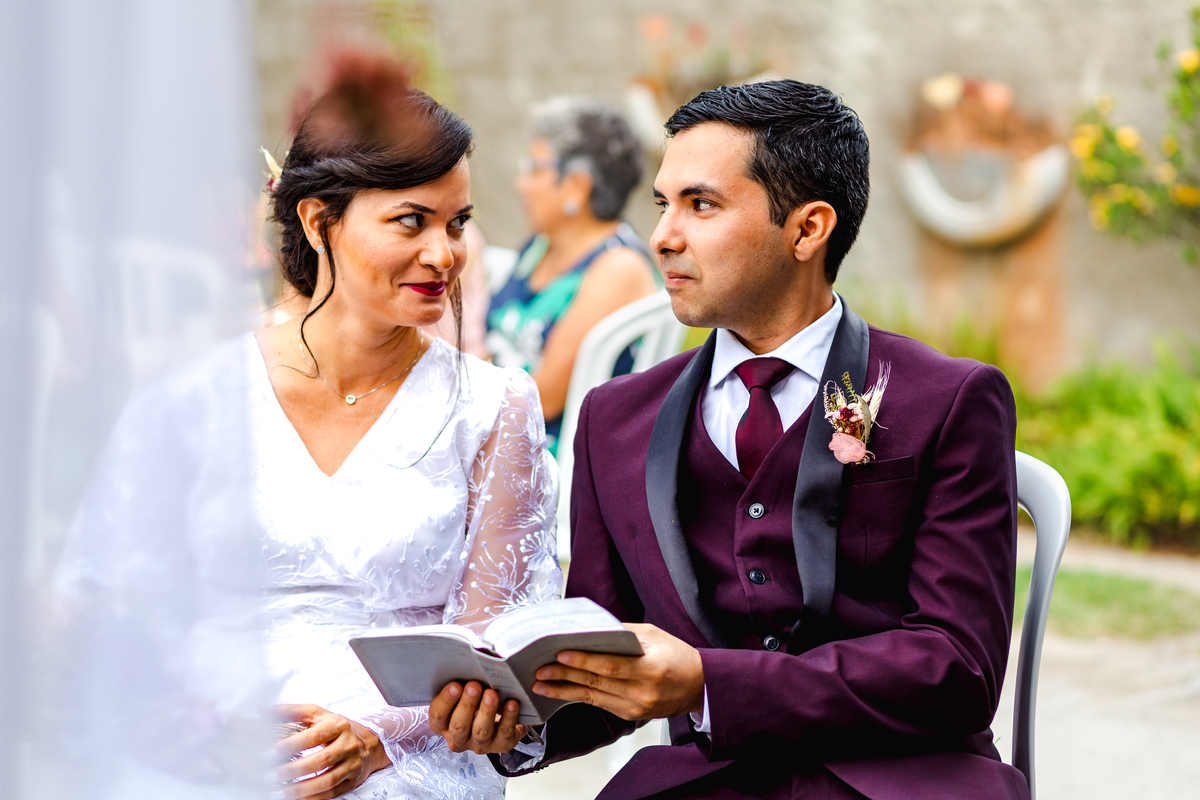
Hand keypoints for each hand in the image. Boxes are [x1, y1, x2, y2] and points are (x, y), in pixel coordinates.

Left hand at [268, 704, 390, 799]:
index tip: (269, 755)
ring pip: (326, 781)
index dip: (290, 746)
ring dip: (300, 789)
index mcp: (338, 725)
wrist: (370, 743)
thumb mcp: (317, 714)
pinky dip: (312, 798)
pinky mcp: (352, 781)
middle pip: (320, 760)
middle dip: (293, 771)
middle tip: (270, 776)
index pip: (313, 736)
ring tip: (279, 792)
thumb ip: (290, 712)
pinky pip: (331, 793)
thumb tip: (262, 710)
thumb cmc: (336, 727)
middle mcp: (348, 744)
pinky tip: (296, 798)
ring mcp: (352, 764)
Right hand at [428, 681, 528, 753]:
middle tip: (474, 686)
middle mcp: (459, 738)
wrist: (501, 718)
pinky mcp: (501, 745)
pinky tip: (511, 703)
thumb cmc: (477, 700)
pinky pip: (505, 733)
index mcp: (444, 724)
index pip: (438, 715)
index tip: (455, 685)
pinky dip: (509, 717)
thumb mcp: (465, 692)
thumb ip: (463, 682)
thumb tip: (472, 663)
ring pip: (481, 730)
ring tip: (492, 694)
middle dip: (467, 704)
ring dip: (486, 711)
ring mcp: (480, 744)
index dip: (445, 701)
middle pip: (459, 725)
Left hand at [531, 623, 703, 720]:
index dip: (585, 661)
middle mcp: (643, 691)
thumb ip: (623, 633)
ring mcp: (637, 707)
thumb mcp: (654, 635)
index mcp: (651, 668)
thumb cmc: (678, 655)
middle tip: (540, 670)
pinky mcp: (632, 715)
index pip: (611, 665)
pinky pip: (600, 704)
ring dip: (564, 691)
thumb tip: (589, 629)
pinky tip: (561, 692)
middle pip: (597, 682)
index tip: (561, 654)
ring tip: (541, 685)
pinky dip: (579, 697)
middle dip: (565, 676)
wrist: (700, 686)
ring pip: (593, 697)